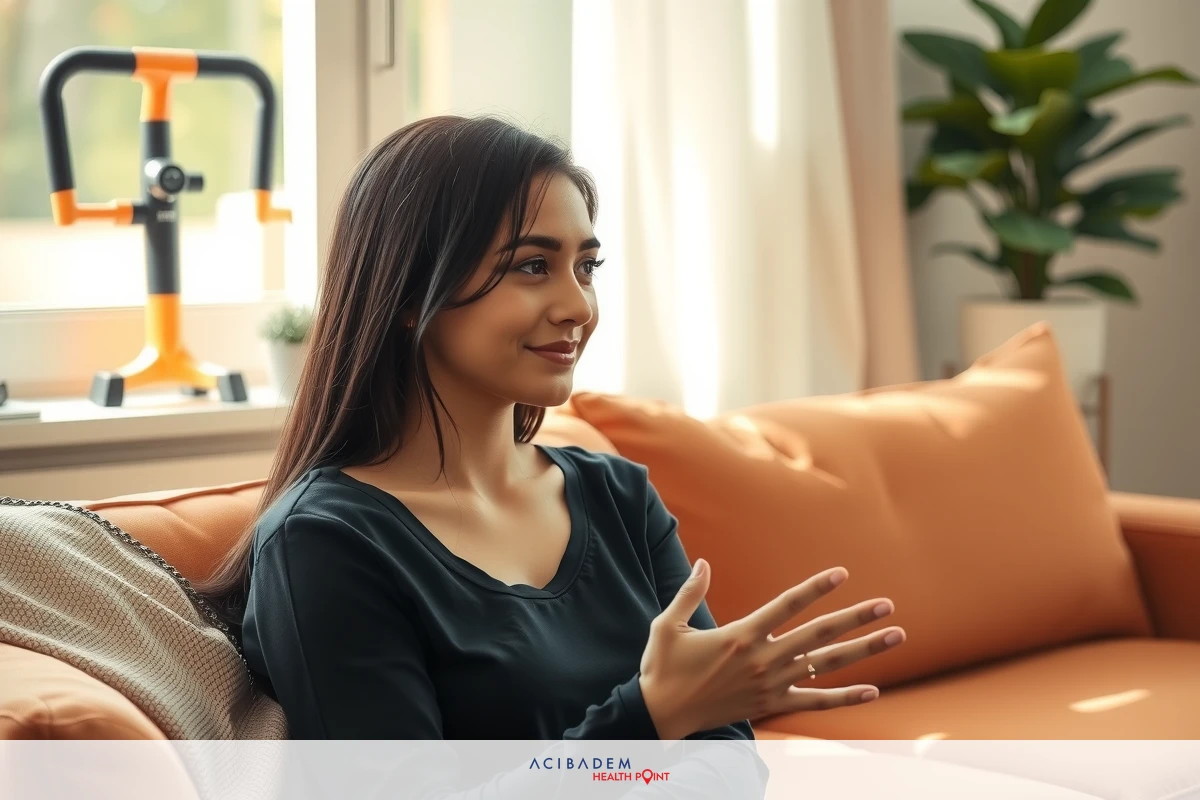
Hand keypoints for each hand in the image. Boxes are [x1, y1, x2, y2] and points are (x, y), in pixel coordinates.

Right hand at [638, 561, 904, 739]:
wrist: (661, 714)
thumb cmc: (663, 667)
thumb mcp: (668, 625)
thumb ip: (689, 592)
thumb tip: (703, 562)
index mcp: (740, 635)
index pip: (787, 605)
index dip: (815, 588)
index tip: (842, 573)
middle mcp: (763, 659)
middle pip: (819, 634)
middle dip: (856, 618)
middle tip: (887, 605)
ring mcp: (771, 685)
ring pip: (826, 665)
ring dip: (863, 650)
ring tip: (894, 636)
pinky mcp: (771, 706)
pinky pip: (815, 703)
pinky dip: (844, 698)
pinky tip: (872, 690)